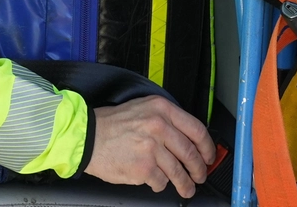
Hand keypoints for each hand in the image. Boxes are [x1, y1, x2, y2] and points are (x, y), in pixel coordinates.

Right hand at [83, 95, 216, 198]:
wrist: (87, 137)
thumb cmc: (111, 124)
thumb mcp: (142, 108)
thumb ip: (165, 120)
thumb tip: (187, 139)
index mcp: (161, 109)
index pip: (196, 129)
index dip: (207, 147)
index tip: (209, 156)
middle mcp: (158, 126)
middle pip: (190, 153)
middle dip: (199, 169)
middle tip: (200, 175)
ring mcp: (151, 148)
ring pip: (179, 172)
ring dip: (185, 183)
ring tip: (186, 188)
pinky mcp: (143, 168)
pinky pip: (160, 181)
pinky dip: (160, 185)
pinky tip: (156, 182)